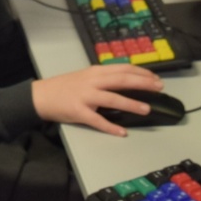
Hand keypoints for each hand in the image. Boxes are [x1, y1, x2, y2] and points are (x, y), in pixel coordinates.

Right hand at [32, 65, 164, 135]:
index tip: (155, 78)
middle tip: (159, 88)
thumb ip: (104, 78)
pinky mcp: (79, 112)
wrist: (41, 96)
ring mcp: (85, 97)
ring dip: (131, 104)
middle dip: (143, 84)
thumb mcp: (86, 76)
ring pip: (112, 99)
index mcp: (96, 71)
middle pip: (122, 80)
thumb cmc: (65, 87)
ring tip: (146, 109)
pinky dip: (110, 127)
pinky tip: (122, 132)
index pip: (123, 68)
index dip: (142, 73)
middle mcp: (92, 81)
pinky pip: (97, 120)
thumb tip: (127, 81)